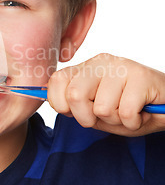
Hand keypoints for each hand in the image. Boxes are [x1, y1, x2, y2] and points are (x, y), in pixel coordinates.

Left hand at [47, 53, 164, 135]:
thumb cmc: (129, 109)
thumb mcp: (96, 111)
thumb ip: (73, 105)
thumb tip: (44, 97)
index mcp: (86, 67)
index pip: (56, 82)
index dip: (62, 106)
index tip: (80, 112)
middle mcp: (101, 62)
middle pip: (74, 95)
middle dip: (88, 118)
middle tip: (107, 116)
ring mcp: (122, 66)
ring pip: (102, 108)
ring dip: (116, 120)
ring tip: (128, 112)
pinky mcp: (141, 76)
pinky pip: (125, 113)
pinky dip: (133, 122)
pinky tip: (141, 112)